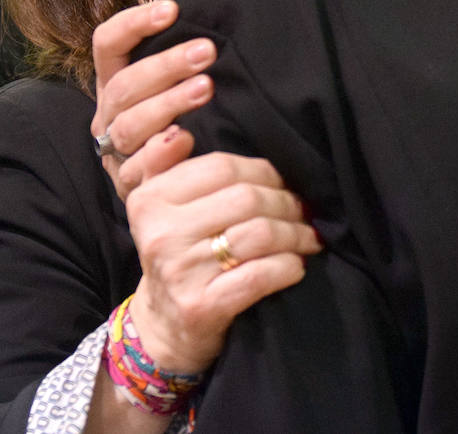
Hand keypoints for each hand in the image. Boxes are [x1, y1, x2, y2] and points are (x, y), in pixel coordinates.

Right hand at [91, 0, 214, 198]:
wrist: (176, 183)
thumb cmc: (174, 108)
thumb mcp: (173, 63)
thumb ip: (171, 17)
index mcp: (116, 77)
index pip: (107, 43)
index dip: (134, 23)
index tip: (173, 8)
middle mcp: (109, 112)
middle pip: (125, 85)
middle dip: (165, 65)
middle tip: (207, 52)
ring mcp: (116, 150)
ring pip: (130, 126)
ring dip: (168, 104)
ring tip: (207, 88)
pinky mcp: (132, 185)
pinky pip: (139, 172)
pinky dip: (162, 156)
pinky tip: (189, 141)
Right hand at [125, 151, 322, 374]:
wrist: (165, 325)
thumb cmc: (178, 252)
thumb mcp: (163, 206)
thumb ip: (170, 164)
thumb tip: (180, 132)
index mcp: (150, 199)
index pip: (223, 166)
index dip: (265, 172)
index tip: (283, 184)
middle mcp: (161, 233)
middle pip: (247, 198)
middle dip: (287, 203)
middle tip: (304, 212)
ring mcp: (180, 272)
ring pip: (260, 234)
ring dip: (296, 235)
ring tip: (307, 238)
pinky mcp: (202, 307)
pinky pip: (262, 274)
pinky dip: (289, 267)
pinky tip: (296, 265)